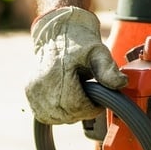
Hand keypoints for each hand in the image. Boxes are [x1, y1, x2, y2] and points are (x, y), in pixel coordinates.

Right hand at [26, 7, 127, 124]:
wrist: (57, 31)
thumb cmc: (79, 41)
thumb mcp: (98, 51)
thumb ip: (108, 69)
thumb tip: (121, 83)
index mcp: (56, 73)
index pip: (75, 106)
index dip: (91, 108)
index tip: (99, 102)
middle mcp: (41, 84)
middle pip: (65, 114)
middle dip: (82, 111)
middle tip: (90, 99)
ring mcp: (32, 90)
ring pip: (54, 118)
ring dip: (70, 114)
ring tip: (78, 97)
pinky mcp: (29, 93)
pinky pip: (44, 115)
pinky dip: (57, 113)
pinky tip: (66, 102)